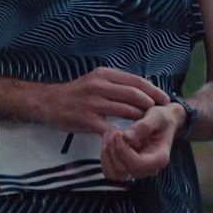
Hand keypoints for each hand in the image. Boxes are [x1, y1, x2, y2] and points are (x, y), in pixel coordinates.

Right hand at [39, 67, 170, 134]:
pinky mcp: (87, 119)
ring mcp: (93, 103)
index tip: (164, 99)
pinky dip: (122, 133)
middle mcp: (100, 86)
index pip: (136, 81)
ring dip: (139, 119)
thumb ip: (116, 84)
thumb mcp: (95, 80)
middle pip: (134, 95)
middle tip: (160, 114)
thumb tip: (142, 89)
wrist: (48, 102)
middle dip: (151, 105)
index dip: (153, 90)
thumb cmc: (76, 93)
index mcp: (104, 75)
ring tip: (147, 126)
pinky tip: (129, 137)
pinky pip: (110, 128)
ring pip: (126, 110)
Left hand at [100, 104, 183, 181]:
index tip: (119, 133)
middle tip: (114, 128)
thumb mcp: (157, 116)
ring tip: (109, 133)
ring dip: (106, 153)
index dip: (123, 150)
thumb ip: (144, 126)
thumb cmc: (162, 120)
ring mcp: (137, 171)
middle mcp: (148, 169)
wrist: (162, 124)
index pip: (137, 164)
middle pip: (122, 170)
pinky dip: (105, 155)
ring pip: (113, 174)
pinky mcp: (127, 168)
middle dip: (113, 148)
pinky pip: (109, 171)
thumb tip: (127, 137)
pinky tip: (108, 139)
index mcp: (159, 159)